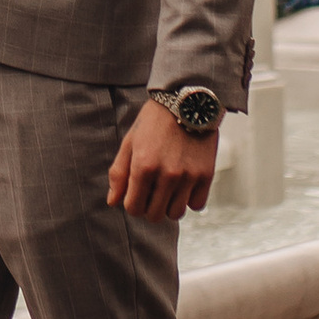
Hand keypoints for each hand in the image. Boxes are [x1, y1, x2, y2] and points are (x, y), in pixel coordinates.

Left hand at [107, 99, 220, 223]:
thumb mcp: (130, 143)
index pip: (133, 208)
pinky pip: (197, 205)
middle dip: (149, 207)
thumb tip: (113, 202)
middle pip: (154, 215)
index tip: (135, 194)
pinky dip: (189, 200)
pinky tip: (183, 186)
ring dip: (169, 206)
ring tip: (167, 189)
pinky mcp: (206, 175)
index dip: (132, 204)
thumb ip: (119, 174)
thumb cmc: (154, 122)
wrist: (187, 103)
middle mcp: (167, 174)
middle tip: (151, 192)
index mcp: (143, 166)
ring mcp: (188, 176)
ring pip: (176, 214)